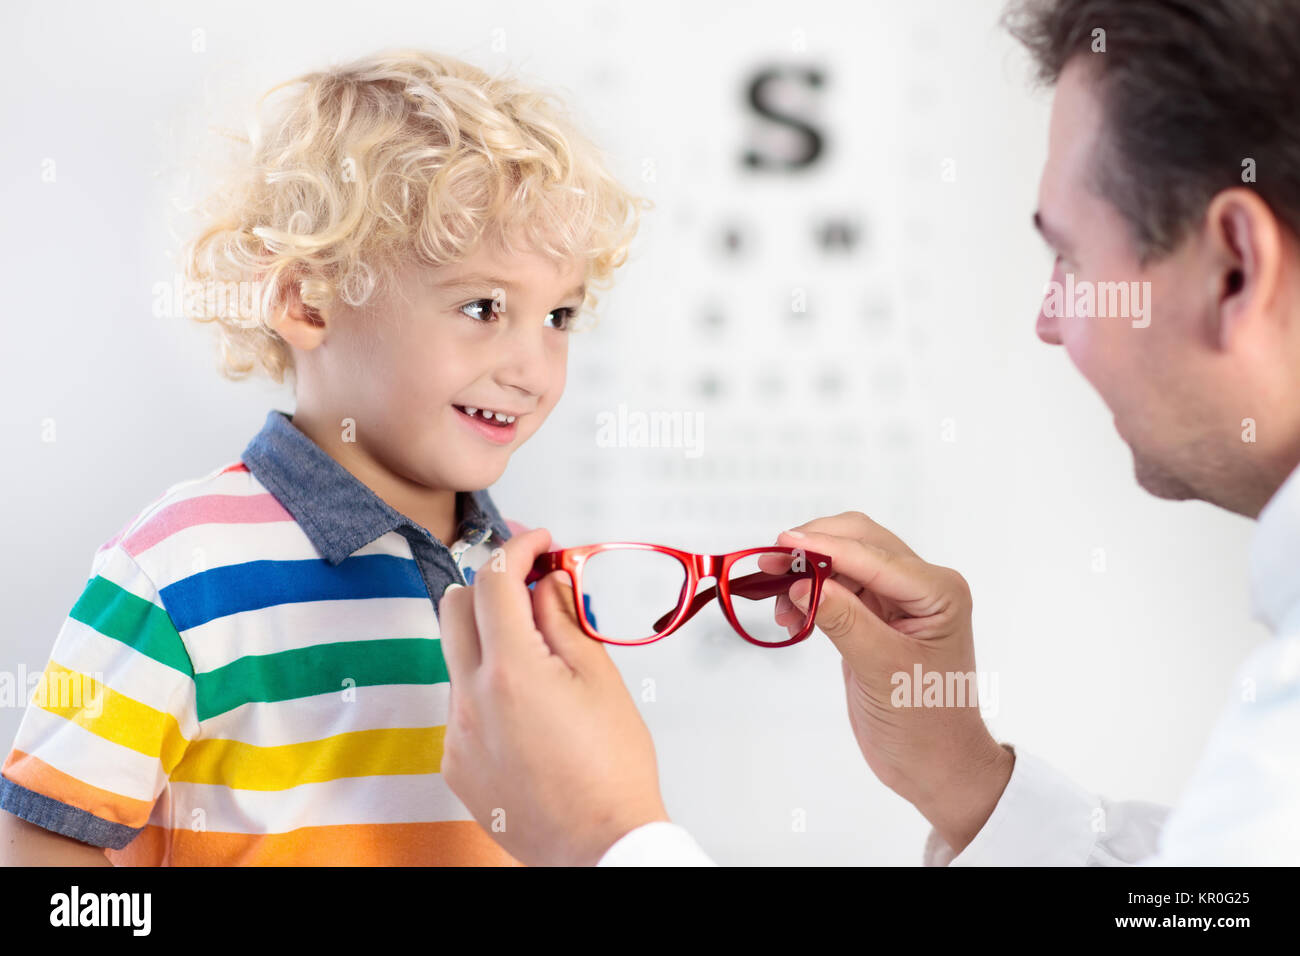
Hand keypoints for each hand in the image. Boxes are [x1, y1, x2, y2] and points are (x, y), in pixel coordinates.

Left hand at [437, 528, 670, 865]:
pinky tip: (528, 715)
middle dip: (491, 586)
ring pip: (458, 658)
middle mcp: (471, 699)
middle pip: (456, 606)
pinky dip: (487, 691)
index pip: (495, 580)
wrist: (600, 846)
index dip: (518, 549)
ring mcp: (456, 733)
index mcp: (512, 671)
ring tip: (541, 665)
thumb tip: (548, 582)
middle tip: (531, 591)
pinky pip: (460, 705)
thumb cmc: (613, 771)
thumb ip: (565, 620)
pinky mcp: (455, 763)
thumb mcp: (600, 679)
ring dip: (491, 642)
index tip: (539, 545)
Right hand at [773, 513, 1013, 853]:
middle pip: (859, 543)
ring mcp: (897, 600)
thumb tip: (804, 584)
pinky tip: (792, 617)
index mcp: (938, 591)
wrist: (934, 766)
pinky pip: (837, 589)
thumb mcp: (884, 670)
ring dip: (808, 573)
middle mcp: (921, 586)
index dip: (826, 546)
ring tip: (779, 603)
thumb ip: (845, 621)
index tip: (783, 543)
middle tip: (770, 564)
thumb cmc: (926, 724)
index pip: (875, 556)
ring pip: (843, 562)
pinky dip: (811, 595)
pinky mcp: (874, 617)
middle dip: (813, 549)